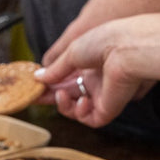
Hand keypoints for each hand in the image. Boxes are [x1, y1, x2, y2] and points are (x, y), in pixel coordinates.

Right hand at [34, 20, 149, 128]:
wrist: (126, 47)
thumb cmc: (104, 41)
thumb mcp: (73, 52)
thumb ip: (56, 69)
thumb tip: (39, 77)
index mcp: (88, 65)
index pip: (64, 78)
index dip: (48, 83)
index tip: (33, 86)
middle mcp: (95, 81)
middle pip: (68, 95)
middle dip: (51, 97)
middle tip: (35, 97)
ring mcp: (102, 96)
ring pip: (76, 110)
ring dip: (64, 105)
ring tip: (60, 95)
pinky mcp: (108, 109)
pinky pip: (89, 118)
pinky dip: (80, 113)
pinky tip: (82, 101)